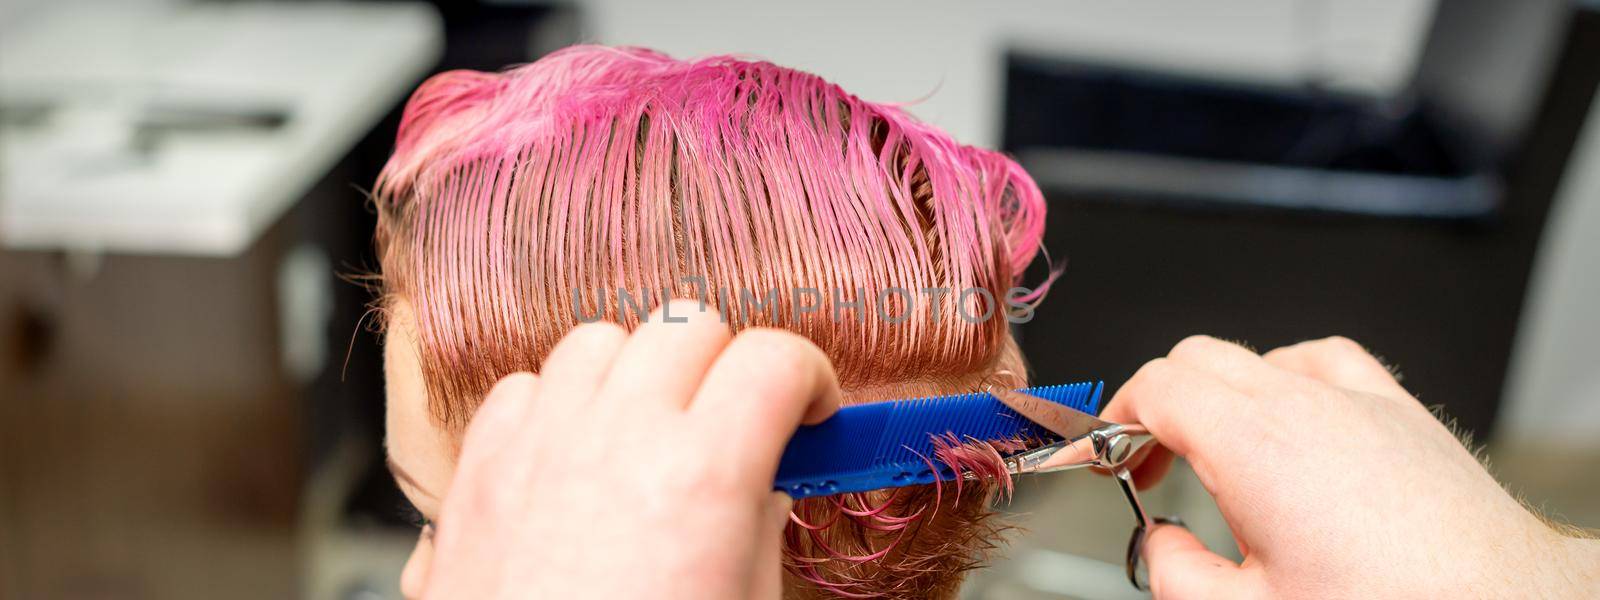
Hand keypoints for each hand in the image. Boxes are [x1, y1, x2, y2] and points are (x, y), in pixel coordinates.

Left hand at [421, 300, 841, 599]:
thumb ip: (759, 526)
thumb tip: (761, 475)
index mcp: (702, 476)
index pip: (774, 357)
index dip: (810, 376)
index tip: (810, 412)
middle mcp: (614, 439)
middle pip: (689, 326)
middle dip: (726, 366)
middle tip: (736, 422)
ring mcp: (534, 448)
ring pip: (599, 339)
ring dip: (636, 372)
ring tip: (649, 430)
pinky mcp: (474, 477)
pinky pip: (520, 387)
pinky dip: (555, 404)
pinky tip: (573, 456)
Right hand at [1101, 336, 1599, 598]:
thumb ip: (1175, 572)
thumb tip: (1159, 544)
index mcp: (1253, 445)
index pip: (1155, 387)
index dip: (1114, 418)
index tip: (1103, 455)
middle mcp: (1304, 403)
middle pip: (1198, 360)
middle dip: (1158, 404)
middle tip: (1146, 460)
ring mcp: (1357, 399)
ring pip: (1259, 357)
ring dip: (1222, 395)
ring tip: (1217, 452)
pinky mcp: (1401, 410)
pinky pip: (1326, 361)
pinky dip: (1290, 381)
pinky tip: (1293, 419)